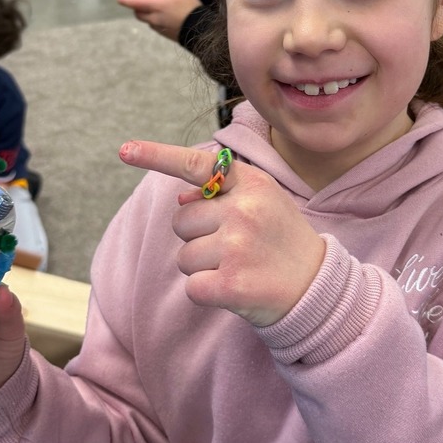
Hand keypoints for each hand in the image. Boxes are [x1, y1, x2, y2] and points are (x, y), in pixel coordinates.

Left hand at [116, 0, 201, 41]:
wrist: (199, 31)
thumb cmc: (191, 9)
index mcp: (157, 7)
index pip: (136, 4)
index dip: (127, 1)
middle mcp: (154, 18)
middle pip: (138, 13)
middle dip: (136, 7)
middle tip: (140, 1)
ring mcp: (158, 28)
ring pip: (146, 20)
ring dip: (146, 13)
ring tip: (155, 7)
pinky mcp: (164, 34)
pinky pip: (154, 25)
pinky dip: (154, 19)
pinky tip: (164, 16)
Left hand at [119, 140, 325, 325]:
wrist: (317, 287)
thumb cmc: (282, 240)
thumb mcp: (263, 202)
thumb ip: (222, 192)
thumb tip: (180, 194)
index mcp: (250, 183)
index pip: (197, 164)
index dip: (157, 156)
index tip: (125, 150)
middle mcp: (243, 210)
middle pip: (181, 220)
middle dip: (198, 236)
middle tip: (235, 246)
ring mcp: (237, 247)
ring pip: (184, 256)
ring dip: (203, 267)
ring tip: (239, 266)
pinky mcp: (231, 284)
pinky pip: (192, 286)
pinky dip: (207, 292)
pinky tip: (234, 289)